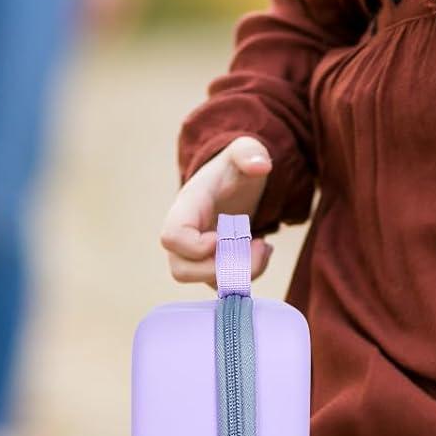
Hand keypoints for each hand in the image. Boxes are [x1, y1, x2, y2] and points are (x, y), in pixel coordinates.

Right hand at [159, 136, 274, 288]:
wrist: (235, 183)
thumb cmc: (234, 169)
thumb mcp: (245, 151)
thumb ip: (249, 152)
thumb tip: (260, 165)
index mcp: (186, 207)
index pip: (172, 236)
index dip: (196, 246)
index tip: (224, 237)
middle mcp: (184, 235)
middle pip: (182, 270)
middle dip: (224, 267)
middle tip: (255, 244)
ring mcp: (196, 254)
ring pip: (207, 282)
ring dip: (241, 273)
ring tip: (263, 246)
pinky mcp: (212, 265)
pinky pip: (224, 283)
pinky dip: (248, 275)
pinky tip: (263, 249)